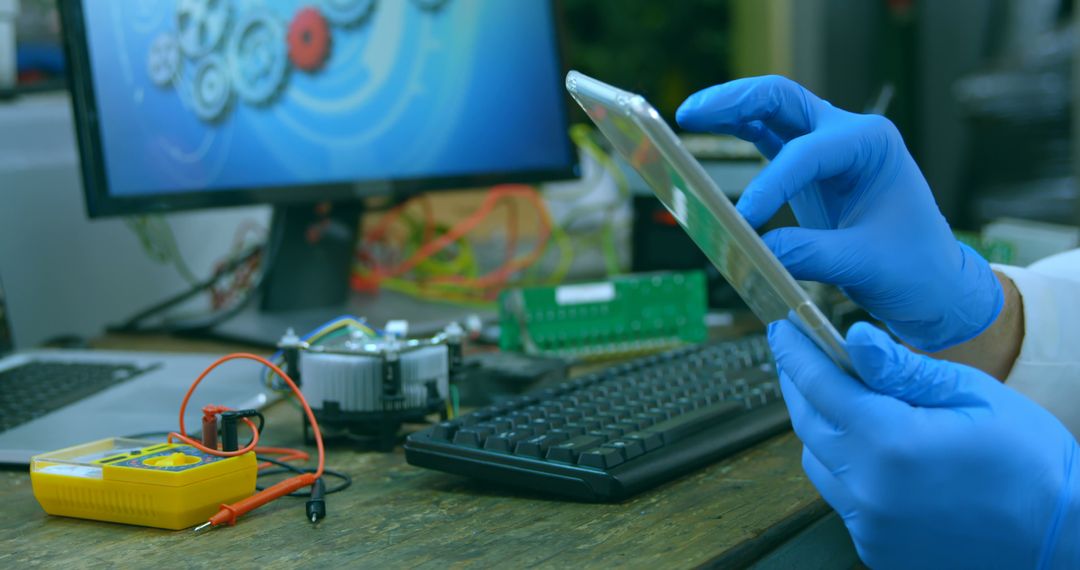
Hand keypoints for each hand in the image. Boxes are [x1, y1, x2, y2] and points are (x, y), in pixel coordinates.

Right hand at [677, 76, 1001, 351]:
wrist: (931, 281)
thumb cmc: (912, 268)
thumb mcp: (863, 264)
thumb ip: (808, 254)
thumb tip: (754, 251)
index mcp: (872, 145)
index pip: (808, 153)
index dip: (769, 185)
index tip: (744, 220)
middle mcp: (848, 135)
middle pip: (782, 99)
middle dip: (736, 102)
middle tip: (689, 115)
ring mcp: (826, 147)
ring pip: (770, 110)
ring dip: (729, 109)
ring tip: (687, 116)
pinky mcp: (808, 168)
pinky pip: (767, 138)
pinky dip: (736, 133)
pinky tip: (704, 135)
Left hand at [768, 319, 1079, 567]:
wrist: (1061, 536)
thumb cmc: (1028, 459)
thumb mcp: (972, 395)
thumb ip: (903, 369)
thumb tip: (852, 337)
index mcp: (891, 441)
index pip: (820, 384)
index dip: (796, 352)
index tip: (782, 328)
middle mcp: (869, 487)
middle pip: (809, 422)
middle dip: (799, 383)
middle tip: (799, 355)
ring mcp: (870, 523)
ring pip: (818, 462)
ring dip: (821, 427)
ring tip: (839, 400)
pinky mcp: (876, 547)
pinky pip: (840, 498)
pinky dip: (844, 469)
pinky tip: (869, 451)